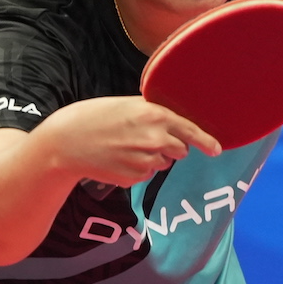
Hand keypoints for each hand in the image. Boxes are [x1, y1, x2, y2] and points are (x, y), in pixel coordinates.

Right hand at [34, 96, 222, 186]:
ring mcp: (145, 161)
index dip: (206, 142)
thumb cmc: (92, 118)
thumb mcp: (125, 105)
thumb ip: (150, 111)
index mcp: (154, 116)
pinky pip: (145, 175)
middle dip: (170, 147)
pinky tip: (117, 159)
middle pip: (180, 151)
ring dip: (151, 157)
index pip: (190, 131)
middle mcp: (154, 139)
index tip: (216, 149)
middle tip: (145, 139)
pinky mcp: (134, 178)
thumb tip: (171, 118)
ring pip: (161, 163)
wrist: (65, 143)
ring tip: (124, 147)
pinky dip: (136, 169)